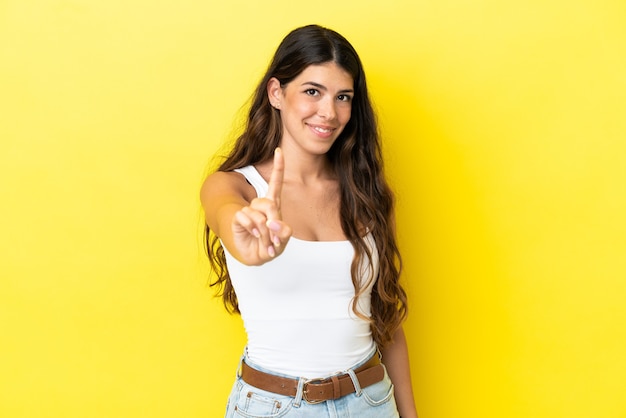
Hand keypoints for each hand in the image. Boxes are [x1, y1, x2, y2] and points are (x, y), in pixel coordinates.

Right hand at [231, 148, 291, 263]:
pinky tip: (254, 235)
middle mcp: (261, 205)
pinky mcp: (239, 217)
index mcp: (274, 206)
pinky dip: (252, 228)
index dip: (278, 167)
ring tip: (266, 243)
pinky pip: (246, 216)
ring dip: (265, 232)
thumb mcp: (281, 242)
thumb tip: (272, 223)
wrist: (253, 256)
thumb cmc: (268, 246)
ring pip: (258, 212)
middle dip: (275, 222)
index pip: (276, 183)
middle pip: (270, 203)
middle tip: (276, 240)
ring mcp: (249, 210)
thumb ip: (283, 233)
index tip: (279, 151)